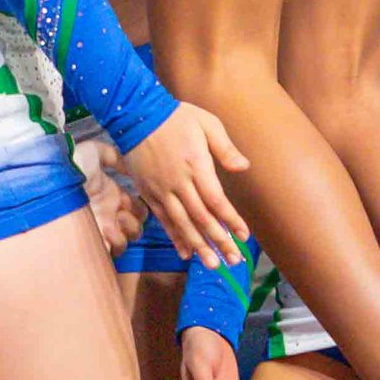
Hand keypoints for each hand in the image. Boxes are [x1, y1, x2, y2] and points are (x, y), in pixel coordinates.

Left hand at [76, 145, 140, 258]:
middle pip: (135, 227)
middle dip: (135, 221)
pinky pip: (112, 252)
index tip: (128, 198)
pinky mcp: (91, 241)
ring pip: (126, 241)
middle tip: (122, 213)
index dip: (137, 205)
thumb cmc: (71, 165)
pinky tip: (107, 231)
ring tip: (114, 222)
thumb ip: (113, 156)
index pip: (136, 208)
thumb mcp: (92, 152)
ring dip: (127, 232)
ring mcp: (99, 229)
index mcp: (110, 195)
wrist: (51, 181)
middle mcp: (107, 214)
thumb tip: (129, 166)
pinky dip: (116, 243)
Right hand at [113, 98, 249, 267]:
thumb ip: (225, 148)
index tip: (244, 236)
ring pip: (182, 223)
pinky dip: (174, 237)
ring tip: (212, 265)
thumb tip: (244, 167)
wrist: (136, 114)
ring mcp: (162, 189)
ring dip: (198, 246)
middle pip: (201, 217)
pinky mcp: (149, 192)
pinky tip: (185, 253)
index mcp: (196, 164)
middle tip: (233, 261)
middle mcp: (179, 182)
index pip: (216, 201)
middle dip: (219, 240)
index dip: (231, 220)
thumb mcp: (206, 123)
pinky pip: (163, 219)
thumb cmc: (176, 117)